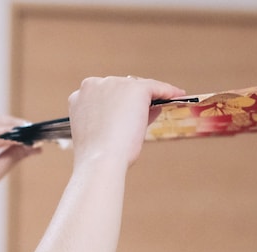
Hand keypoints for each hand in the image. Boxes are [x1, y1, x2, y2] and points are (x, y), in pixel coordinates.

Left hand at [0, 116, 38, 211]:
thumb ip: (13, 158)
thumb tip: (35, 146)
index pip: (3, 134)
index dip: (24, 136)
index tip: (40, 141)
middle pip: (3, 123)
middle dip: (23, 130)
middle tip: (40, 139)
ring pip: (0, 120)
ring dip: (17, 128)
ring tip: (32, 139)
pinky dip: (7, 128)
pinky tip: (19, 136)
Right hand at [67, 76, 185, 167]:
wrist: (100, 161)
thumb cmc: (98, 157)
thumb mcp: (102, 134)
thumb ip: (116, 119)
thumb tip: (147, 110)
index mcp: (79, 97)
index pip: (103, 95)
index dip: (116, 103)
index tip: (126, 111)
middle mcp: (93, 85)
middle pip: (120, 87)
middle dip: (131, 99)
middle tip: (147, 110)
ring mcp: (114, 84)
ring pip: (137, 87)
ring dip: (149, 96)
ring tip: (163, 103)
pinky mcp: (134, 89)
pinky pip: (155, 87)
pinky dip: (167, 91)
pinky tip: (178, 95)